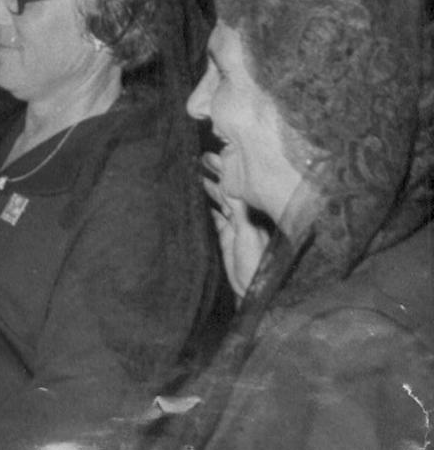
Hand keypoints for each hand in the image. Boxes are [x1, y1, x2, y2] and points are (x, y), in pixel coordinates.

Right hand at [200, 153, 270, 298]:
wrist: (253, 293)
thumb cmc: (256, 265)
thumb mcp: (248, 235)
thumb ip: (239, 212)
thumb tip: (232, 187)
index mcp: (253, 214)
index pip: (238, 187)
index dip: (226, 171)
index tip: (213, 156)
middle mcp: (245, 217)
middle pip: (228, 191)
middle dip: (215, 175)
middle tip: (199, 160)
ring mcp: (234, 228)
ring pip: (219, 203)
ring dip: (209, 189)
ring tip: (194, 175)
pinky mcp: (225, 239)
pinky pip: (214, 218)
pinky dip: (205, 208)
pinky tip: (196, 199)